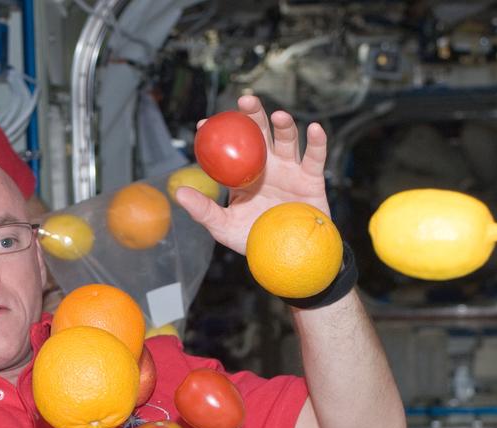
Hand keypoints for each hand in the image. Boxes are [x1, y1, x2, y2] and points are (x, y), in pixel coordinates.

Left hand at [175, 95, 330, 254]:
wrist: (287, 257)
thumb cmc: (254, 241)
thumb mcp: (223, 227)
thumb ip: (203, 210)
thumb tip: (179, 192)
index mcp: (243, 174)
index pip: (229, 148)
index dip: (218, 132)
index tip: (203, 124)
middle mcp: (266, 166)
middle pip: (260, 134)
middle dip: (253, 115)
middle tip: (245, 101)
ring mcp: (289, 171)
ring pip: (287, 140)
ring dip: (285, 125)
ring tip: (278, 116)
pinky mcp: (311, 180)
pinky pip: (315, 158)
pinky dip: (317, 142)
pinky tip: (314, 128)